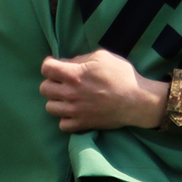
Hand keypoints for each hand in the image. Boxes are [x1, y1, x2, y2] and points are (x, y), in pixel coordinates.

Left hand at [39, 50, 168, 132]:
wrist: (137, 100)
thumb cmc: (122, 75)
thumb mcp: (102, 57)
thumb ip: (80, 59)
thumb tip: (66, 63)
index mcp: (74, 74)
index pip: (46, 68)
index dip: (49, 65)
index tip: (55, 66)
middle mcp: (70, 93)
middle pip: (44, 88)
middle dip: (52, 82)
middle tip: (63, 82)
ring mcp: (75, 111)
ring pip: (50, 107)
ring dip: (56, 101)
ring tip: (67, 98)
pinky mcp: (82, 124)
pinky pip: (62, 125)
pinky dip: (65, 119)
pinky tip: (73, 112)